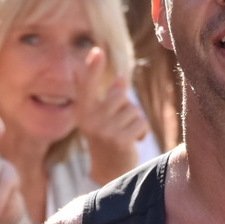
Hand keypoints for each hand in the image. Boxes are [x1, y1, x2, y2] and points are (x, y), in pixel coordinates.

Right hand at [75, 49, 146, 178]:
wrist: (109, 173)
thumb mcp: (105, 118)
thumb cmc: (109, 140)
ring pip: (132, 110)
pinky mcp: (118, 139)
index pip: (87, 86)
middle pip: (120, 96)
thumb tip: (121, 78)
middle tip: (120, 125)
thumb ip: (111, 98)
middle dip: (126, 108)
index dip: (93, 68)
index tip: (97, 50)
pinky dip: (141, 132)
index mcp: (83, 112)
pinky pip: (140, 122)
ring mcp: (103, 130)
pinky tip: (132, 142)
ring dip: (135, 122)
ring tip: (125, 135)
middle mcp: (89, 120)